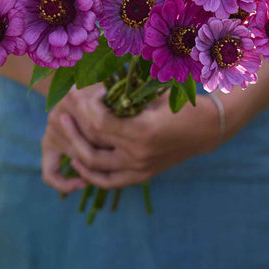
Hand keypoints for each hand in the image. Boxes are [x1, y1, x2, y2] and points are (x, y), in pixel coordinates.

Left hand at [42, 84, 219, 191]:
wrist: (207, 128)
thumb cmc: (181, 103)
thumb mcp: (153, 94)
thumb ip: (124, 96)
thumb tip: (91, 87)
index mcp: (143, 130)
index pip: (99, 123)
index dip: (85, 108)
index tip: (79, 95)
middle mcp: (139, 154)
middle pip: (93, 145)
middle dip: (73, 128)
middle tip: (61, 113)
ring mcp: (140, 168)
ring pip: (95, 166)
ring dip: (76, 150)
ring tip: (66, 132)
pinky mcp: (142, 176)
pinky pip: (108, 181)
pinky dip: (90, 174)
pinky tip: (78, 161)